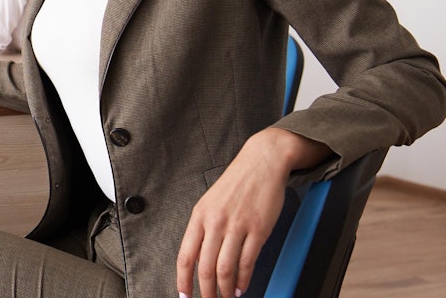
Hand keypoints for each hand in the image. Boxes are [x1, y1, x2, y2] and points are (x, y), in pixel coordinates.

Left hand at [176, 127, 330, 297]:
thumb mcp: (211, 203)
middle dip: (206, 291)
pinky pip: (247, 261)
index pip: (185, 256)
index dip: (183, 280)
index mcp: (199, 216)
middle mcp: (215, 221)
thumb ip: (205, 228)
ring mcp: (237, 225)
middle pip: (205, 267)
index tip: (184, 295)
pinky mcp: (258, 229)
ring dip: (226, 290)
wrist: (262, 161)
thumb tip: (200, 258)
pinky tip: (243, 286)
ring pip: (225, 268)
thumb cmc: (237, 183)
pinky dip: (244, 279)